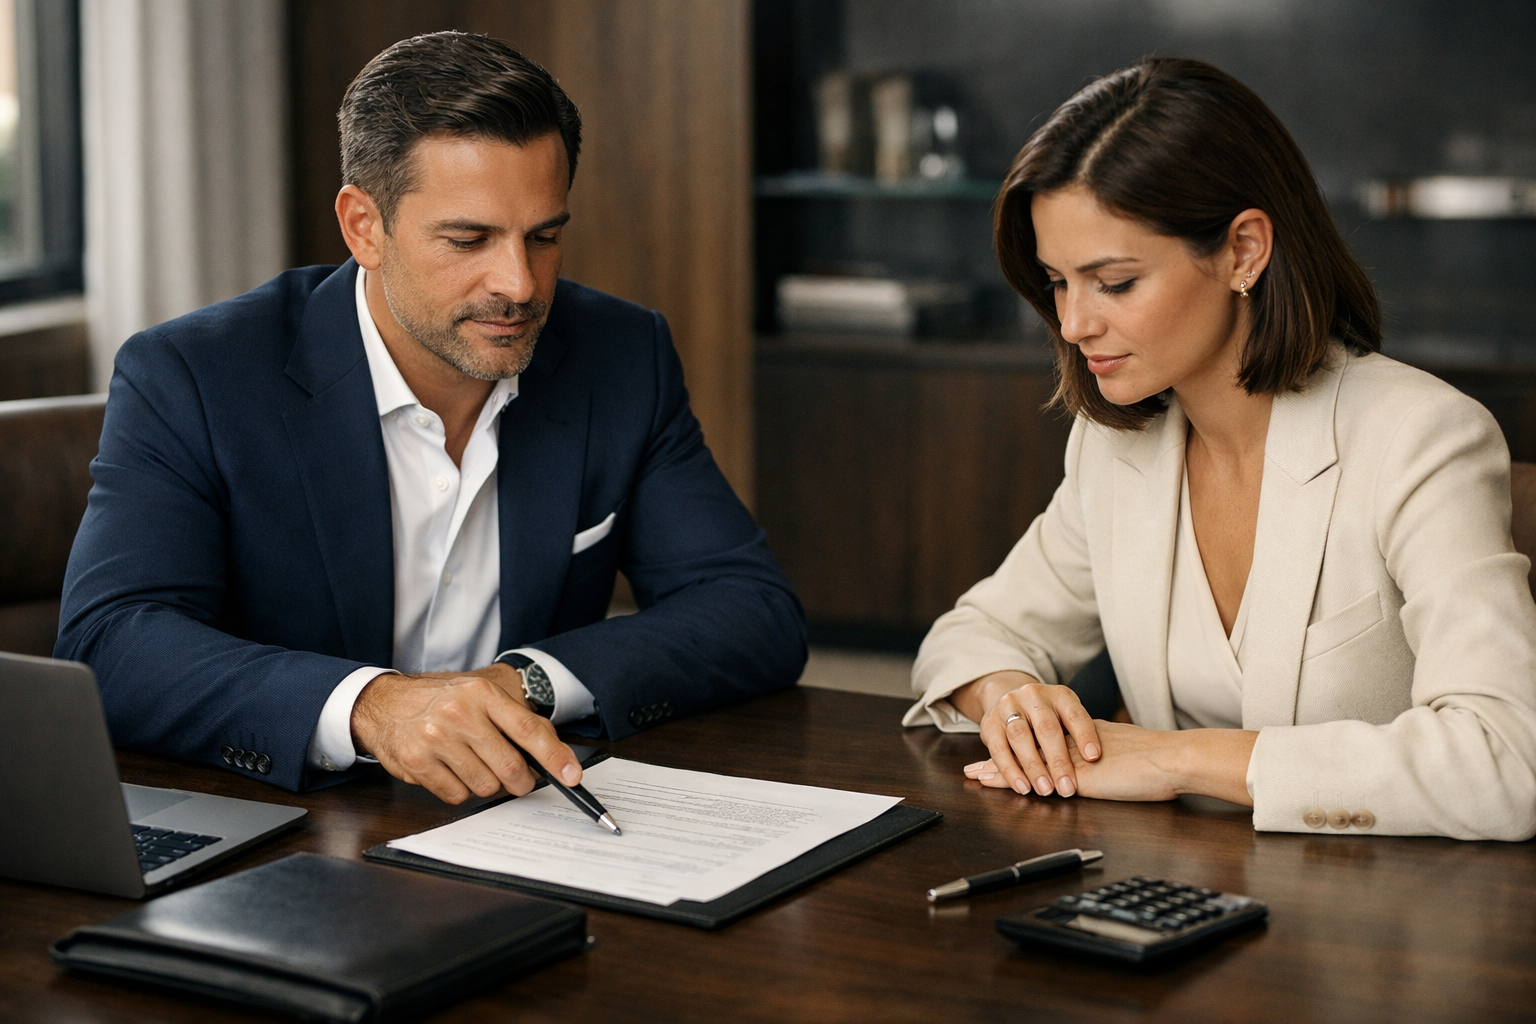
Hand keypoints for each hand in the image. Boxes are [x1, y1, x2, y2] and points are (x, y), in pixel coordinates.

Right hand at [350, 664, 582, 804]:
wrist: (385, 703)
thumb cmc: (443, 702)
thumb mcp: (481, 697)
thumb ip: (518, 722)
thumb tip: (557, 758)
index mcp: (483, 693)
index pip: (529, 729)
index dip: (555, 757)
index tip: (572, 776)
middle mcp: (460, 712)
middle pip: (510, 767)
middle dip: (520, 782)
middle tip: (518, 781)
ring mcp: (436, 738)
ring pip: (485, 786)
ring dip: (486, 785)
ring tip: (473, 765)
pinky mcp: (416, 762)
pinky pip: (456, 796)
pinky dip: (460, 790)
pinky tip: (450, 771)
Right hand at [950, 671, 1101, 796]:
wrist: (1012, 702)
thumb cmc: (1049, 719)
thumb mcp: (1067, 719)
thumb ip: (1079, 736)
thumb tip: (1097, 761)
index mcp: (1059, 695)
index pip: (1074, 714)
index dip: (1085, 735)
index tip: (1094, 757)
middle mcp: (1032, 696)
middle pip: (1046, 728)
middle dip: (1058, 761)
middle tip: (1067, 788)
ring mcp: (1008, 707)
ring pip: (1020, 737)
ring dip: (1033, 767)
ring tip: (1045, 790)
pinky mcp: (989, 723)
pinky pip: (998, 748)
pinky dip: (1010, 770)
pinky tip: (1022, 787)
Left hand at [964, 721, 1256, 804]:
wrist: (1173, 760)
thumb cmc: (1162, 764)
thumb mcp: (1130, 755)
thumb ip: (1112, 755)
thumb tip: (1114, 763)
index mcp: (1087, 736)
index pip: (1047, 738)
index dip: (1025, 743)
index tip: (1007, 746)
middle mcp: (1072, 743)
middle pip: (1027, 745)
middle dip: (1002, 754)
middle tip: (975, 764)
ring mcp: (1070, 757)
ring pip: (1023, 758)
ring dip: (998, 767)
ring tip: (973, 774)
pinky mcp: (1071, 772)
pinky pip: (1031, 774)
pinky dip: (1008, 777)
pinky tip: (989, 781)